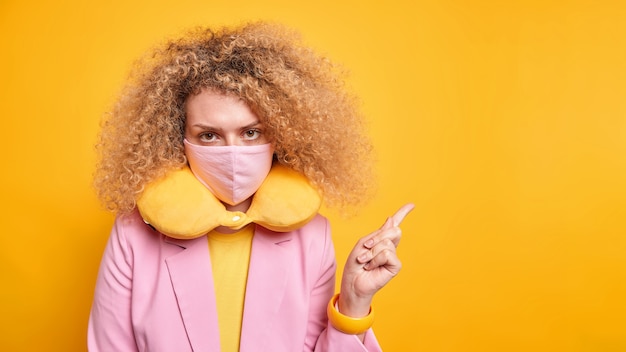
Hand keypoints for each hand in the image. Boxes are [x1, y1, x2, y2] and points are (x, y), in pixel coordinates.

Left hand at [338, 203, 414, 317]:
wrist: (353, 282)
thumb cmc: (356, 264)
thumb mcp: (363, 244)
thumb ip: (378, 233)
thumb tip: (391, 220)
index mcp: (382, 239)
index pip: (394, 224)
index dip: (403, 213)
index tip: (412, 205)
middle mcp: (390, 246)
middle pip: (393, 230)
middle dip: (376, 238)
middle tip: (365, 249)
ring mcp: (394, 256)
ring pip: (386, 242)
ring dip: (371, 252)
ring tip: (365, 261)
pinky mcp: (396, 265)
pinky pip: (387, 253)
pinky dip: (375, 259)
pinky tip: (371, 267)